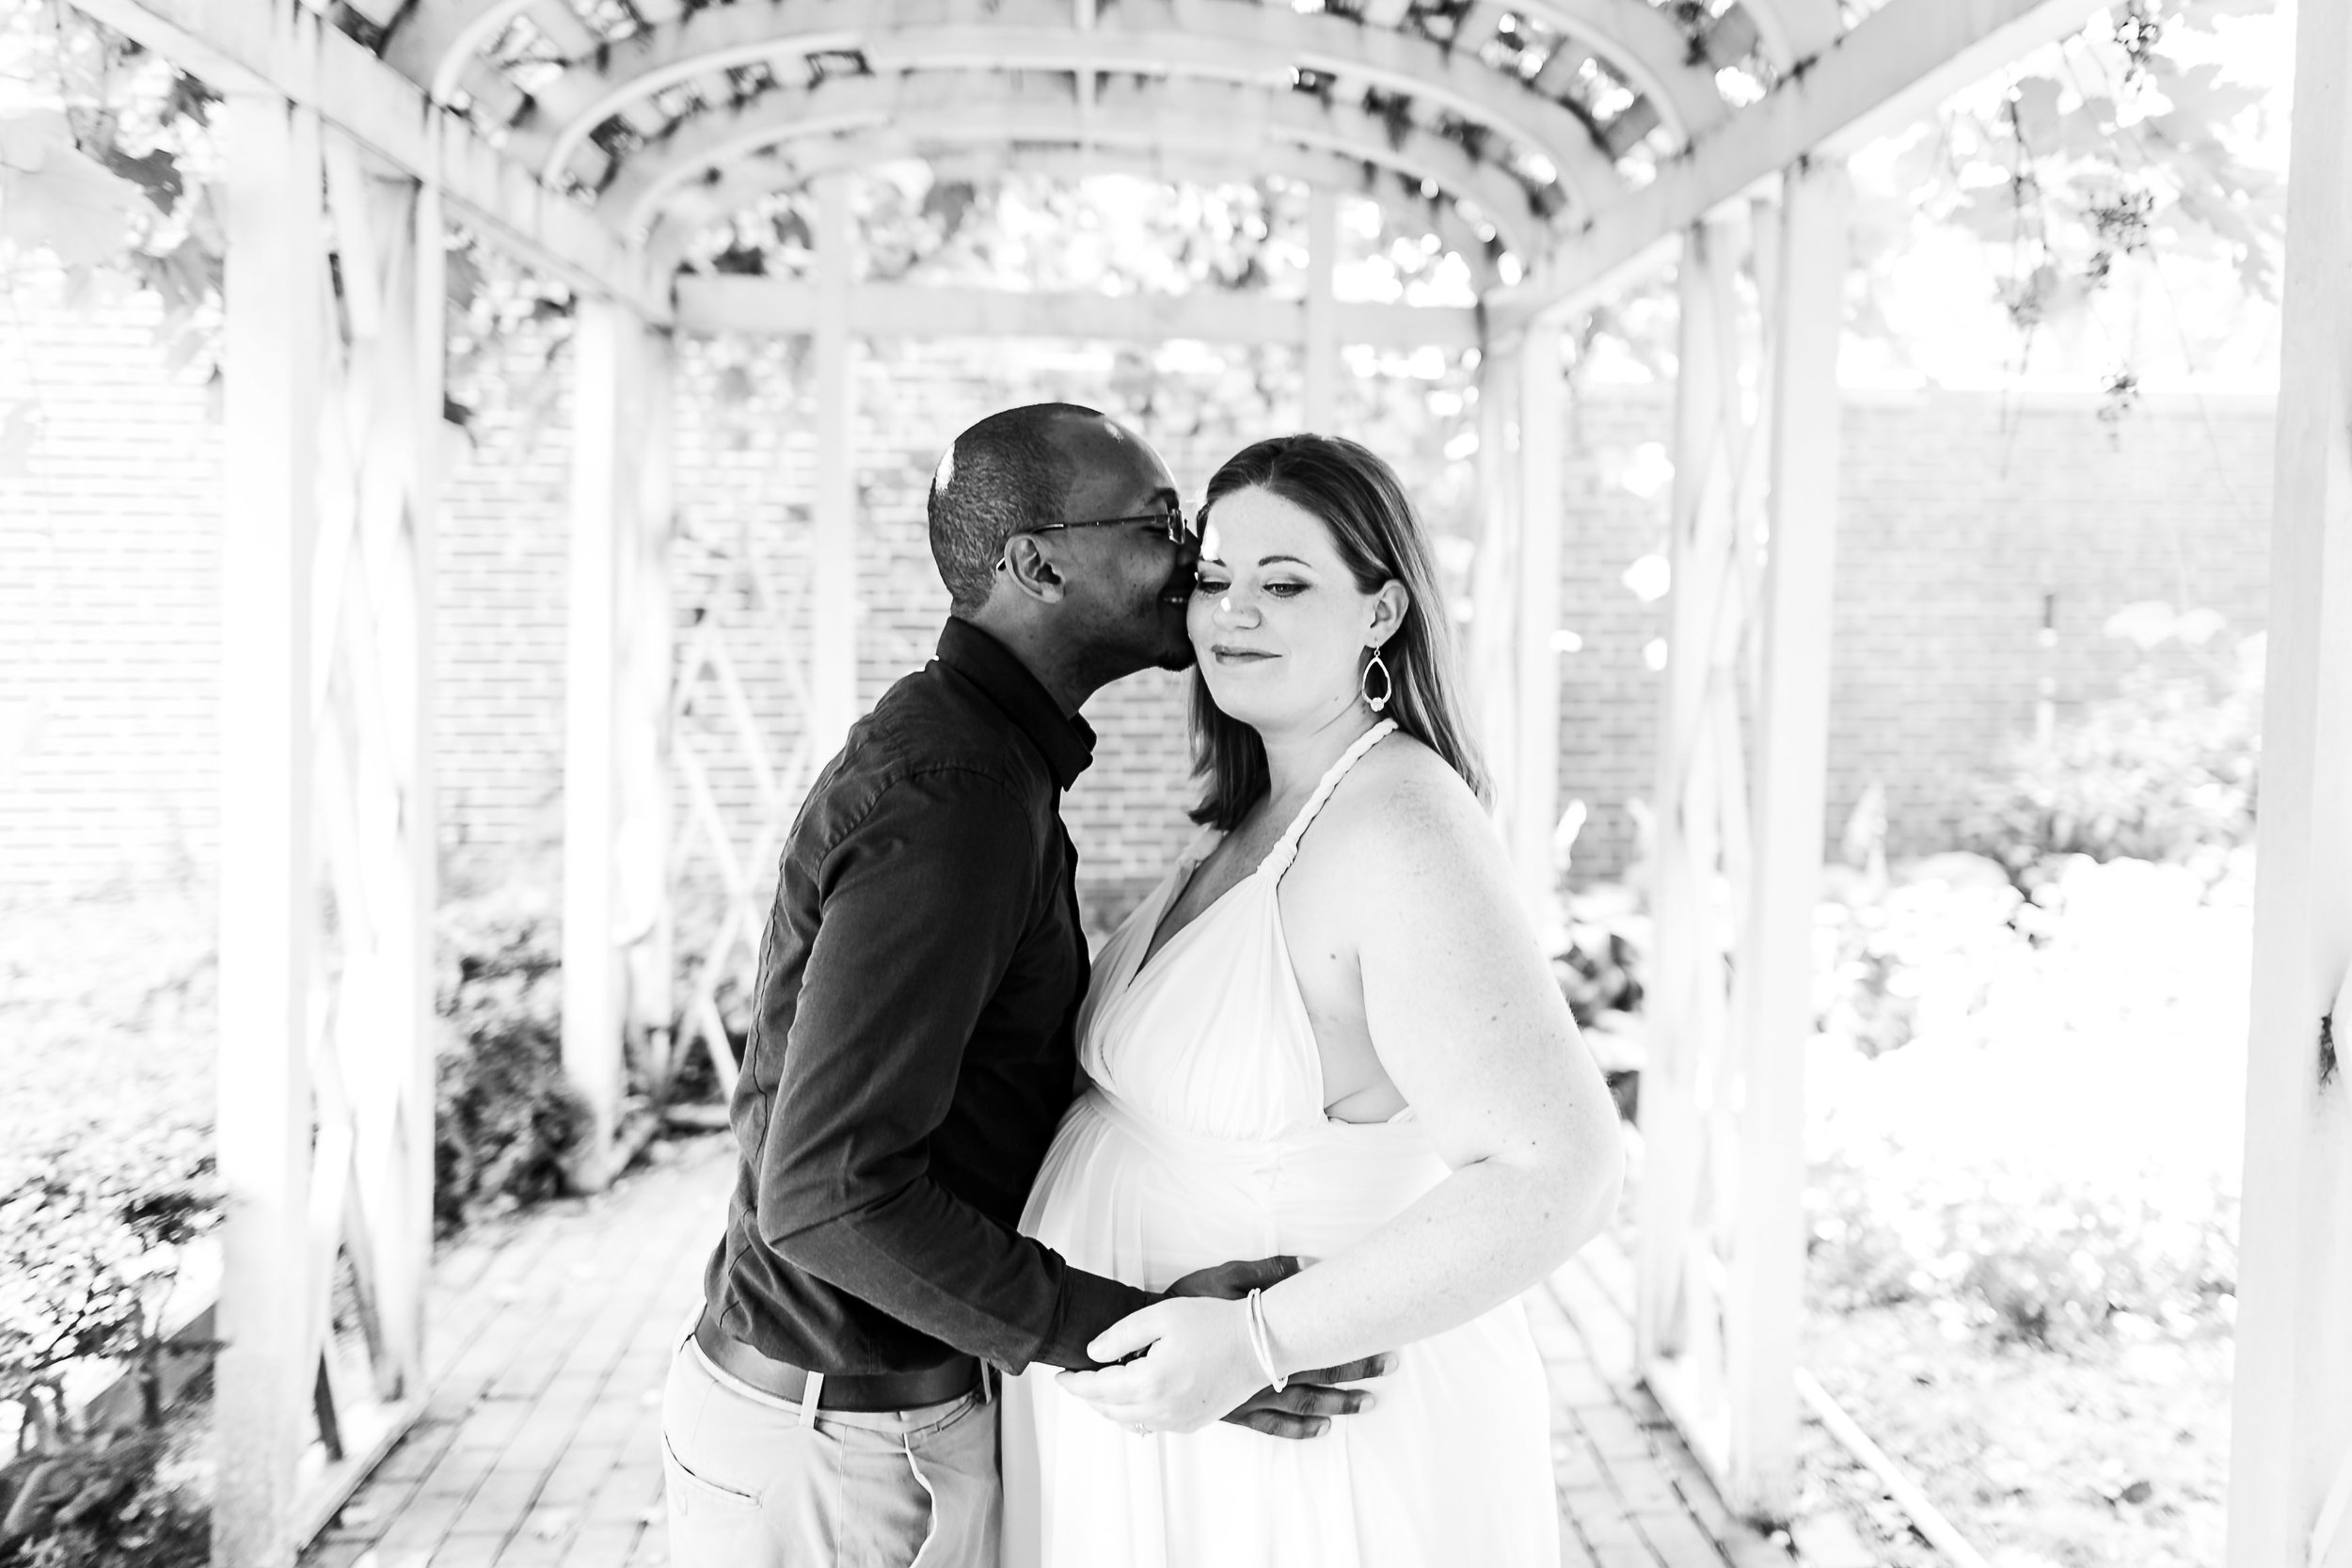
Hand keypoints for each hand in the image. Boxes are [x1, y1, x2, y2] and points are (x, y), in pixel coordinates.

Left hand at [1056, 1296, 1261, 1435]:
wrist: (1259, 1344)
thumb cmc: (1215, 1325)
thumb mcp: (1162, 1316)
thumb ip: (1121, 1334)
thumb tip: (1094, 1352)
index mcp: (1150, 1382)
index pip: (1097, 1389)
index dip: (1074, 1383)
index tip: (1060, 1375)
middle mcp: (1161, 1410)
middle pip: (1108, 1410)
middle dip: (1088, 1396)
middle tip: (1076, 1380)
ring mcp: (1178, 1421)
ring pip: (1128, 1422)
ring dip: (1109, 1407)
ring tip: (1101, 1387)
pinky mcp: (1191, 1424)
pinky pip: (1151, 1425)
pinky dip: (1134, 1414)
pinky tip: (1134, 1397)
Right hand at [1159, 1254, 1392, 1436]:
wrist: (1141, 1345)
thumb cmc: (1182, 1307)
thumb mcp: (1224, 1278)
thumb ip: (1270, 1271)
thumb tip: (1312, 1262)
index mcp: (1262, 1340)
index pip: (1319, 1343)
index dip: (1354, 1344)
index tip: (1385, 1339)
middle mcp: (1261, 1374)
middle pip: (1320, 1374)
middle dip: (1358, 1370)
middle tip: (1392, 1366)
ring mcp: (1249, 1397)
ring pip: (1304, 1404)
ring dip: (1340, 1402)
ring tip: (1370, 1401)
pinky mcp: (1234, 1412)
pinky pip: (1273, 1427)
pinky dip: (1301, 1429)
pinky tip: (1322, 1429)